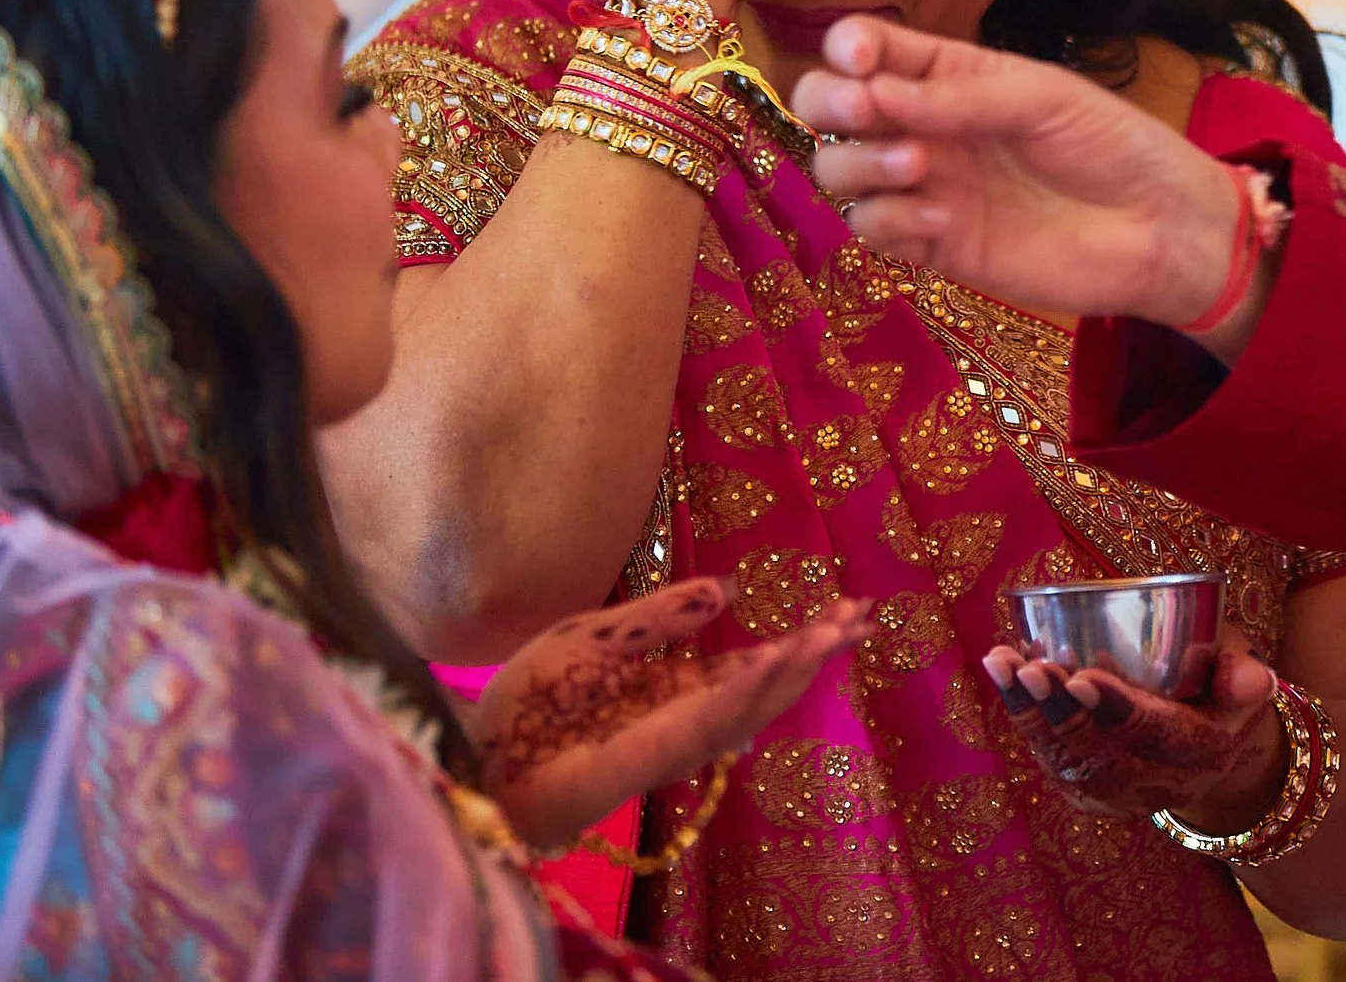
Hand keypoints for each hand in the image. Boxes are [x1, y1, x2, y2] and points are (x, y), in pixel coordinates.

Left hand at [470, 577, 872, 850]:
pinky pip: (706, 721)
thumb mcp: (603, 636)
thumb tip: (730, 588)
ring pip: (750, 706)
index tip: (849, 608)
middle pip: (767, 687)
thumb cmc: (530, 703)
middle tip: (866, 616)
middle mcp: (686, 719)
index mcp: (677, 692)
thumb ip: (665, 617)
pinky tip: (774, 656)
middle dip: (817, 653)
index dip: (800, 640)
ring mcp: (673, 742)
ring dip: (795, 668)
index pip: (753, 667)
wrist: (479, 754)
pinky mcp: (649, 758)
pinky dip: (744, 690)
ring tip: (833, 629)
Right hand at [794, 16, 1250, 325]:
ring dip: (858, 164)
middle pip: (831, 108)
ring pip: (839, 171)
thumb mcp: (1042, 98)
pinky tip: (940, 219)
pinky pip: (876, 230)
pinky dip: (889, 221)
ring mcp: (926, 187)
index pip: (870, 49)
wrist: (1158, 230)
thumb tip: (876, 93)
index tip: (862, 58)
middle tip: (866, 111)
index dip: (849, 47)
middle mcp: (924, 127)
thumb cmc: (1111, 145)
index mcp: (949, 74)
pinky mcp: (935, 247)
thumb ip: (959, 98)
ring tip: (917, 167)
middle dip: (829, 101)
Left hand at [981, 630, 1287, 827]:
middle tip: (1029, 667)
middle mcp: (1153, 784)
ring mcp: (1114, 793)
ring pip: (1064, 755)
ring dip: (1028, 711)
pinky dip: (1023, 717)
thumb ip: (1245, 676)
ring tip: (1002, 664)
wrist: (1205, 757)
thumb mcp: (1244, 682)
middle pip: (1096, 750)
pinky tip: (1002, 676)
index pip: (1152, 735)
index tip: (1081, 676)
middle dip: (1057, 709)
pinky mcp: (1085, 792)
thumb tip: (1254, 678)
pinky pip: (1049, 757)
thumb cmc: (1220, 695)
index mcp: (1200, 754)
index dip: (1114, 708)